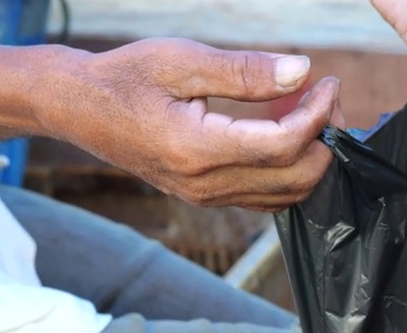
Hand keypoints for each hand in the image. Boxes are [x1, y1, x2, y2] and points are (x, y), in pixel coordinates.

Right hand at [43, 39, 343, 211]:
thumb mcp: (181, 60)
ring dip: (311, 157)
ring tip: (310, 112)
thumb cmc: (125, 76)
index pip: (283, 144)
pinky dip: (291, 170)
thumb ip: (244, 70)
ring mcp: (207, 198)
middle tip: (326, 99)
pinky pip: (268, 196)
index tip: (329, 83)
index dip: (317, 115)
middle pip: (296, 178)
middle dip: (323, 139)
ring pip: (287, 194)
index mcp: (197, 149)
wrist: (78, 108)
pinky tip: (286, 130)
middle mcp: (205, 185)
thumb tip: (302, 71)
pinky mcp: (208, 198)